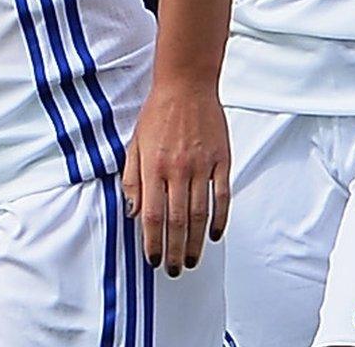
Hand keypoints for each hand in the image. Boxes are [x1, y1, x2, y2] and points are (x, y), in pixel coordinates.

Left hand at [120, 81, 228, 275]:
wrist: (187, 85)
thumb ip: (132, 180)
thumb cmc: (158, 113)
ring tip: (193, 260)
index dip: (152, 242)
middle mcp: (178, 169)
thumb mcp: (134, 144)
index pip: (151, 215)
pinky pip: (222, 196)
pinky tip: (216, 234)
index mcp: (153, 167)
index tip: (153, 259)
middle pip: (177, 220)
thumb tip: (132, 212)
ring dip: (197, 241)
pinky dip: (220, 218)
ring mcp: (202, 166)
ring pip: (200, 213)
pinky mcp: (222, 160)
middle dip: (175, 250)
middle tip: (175, 269)